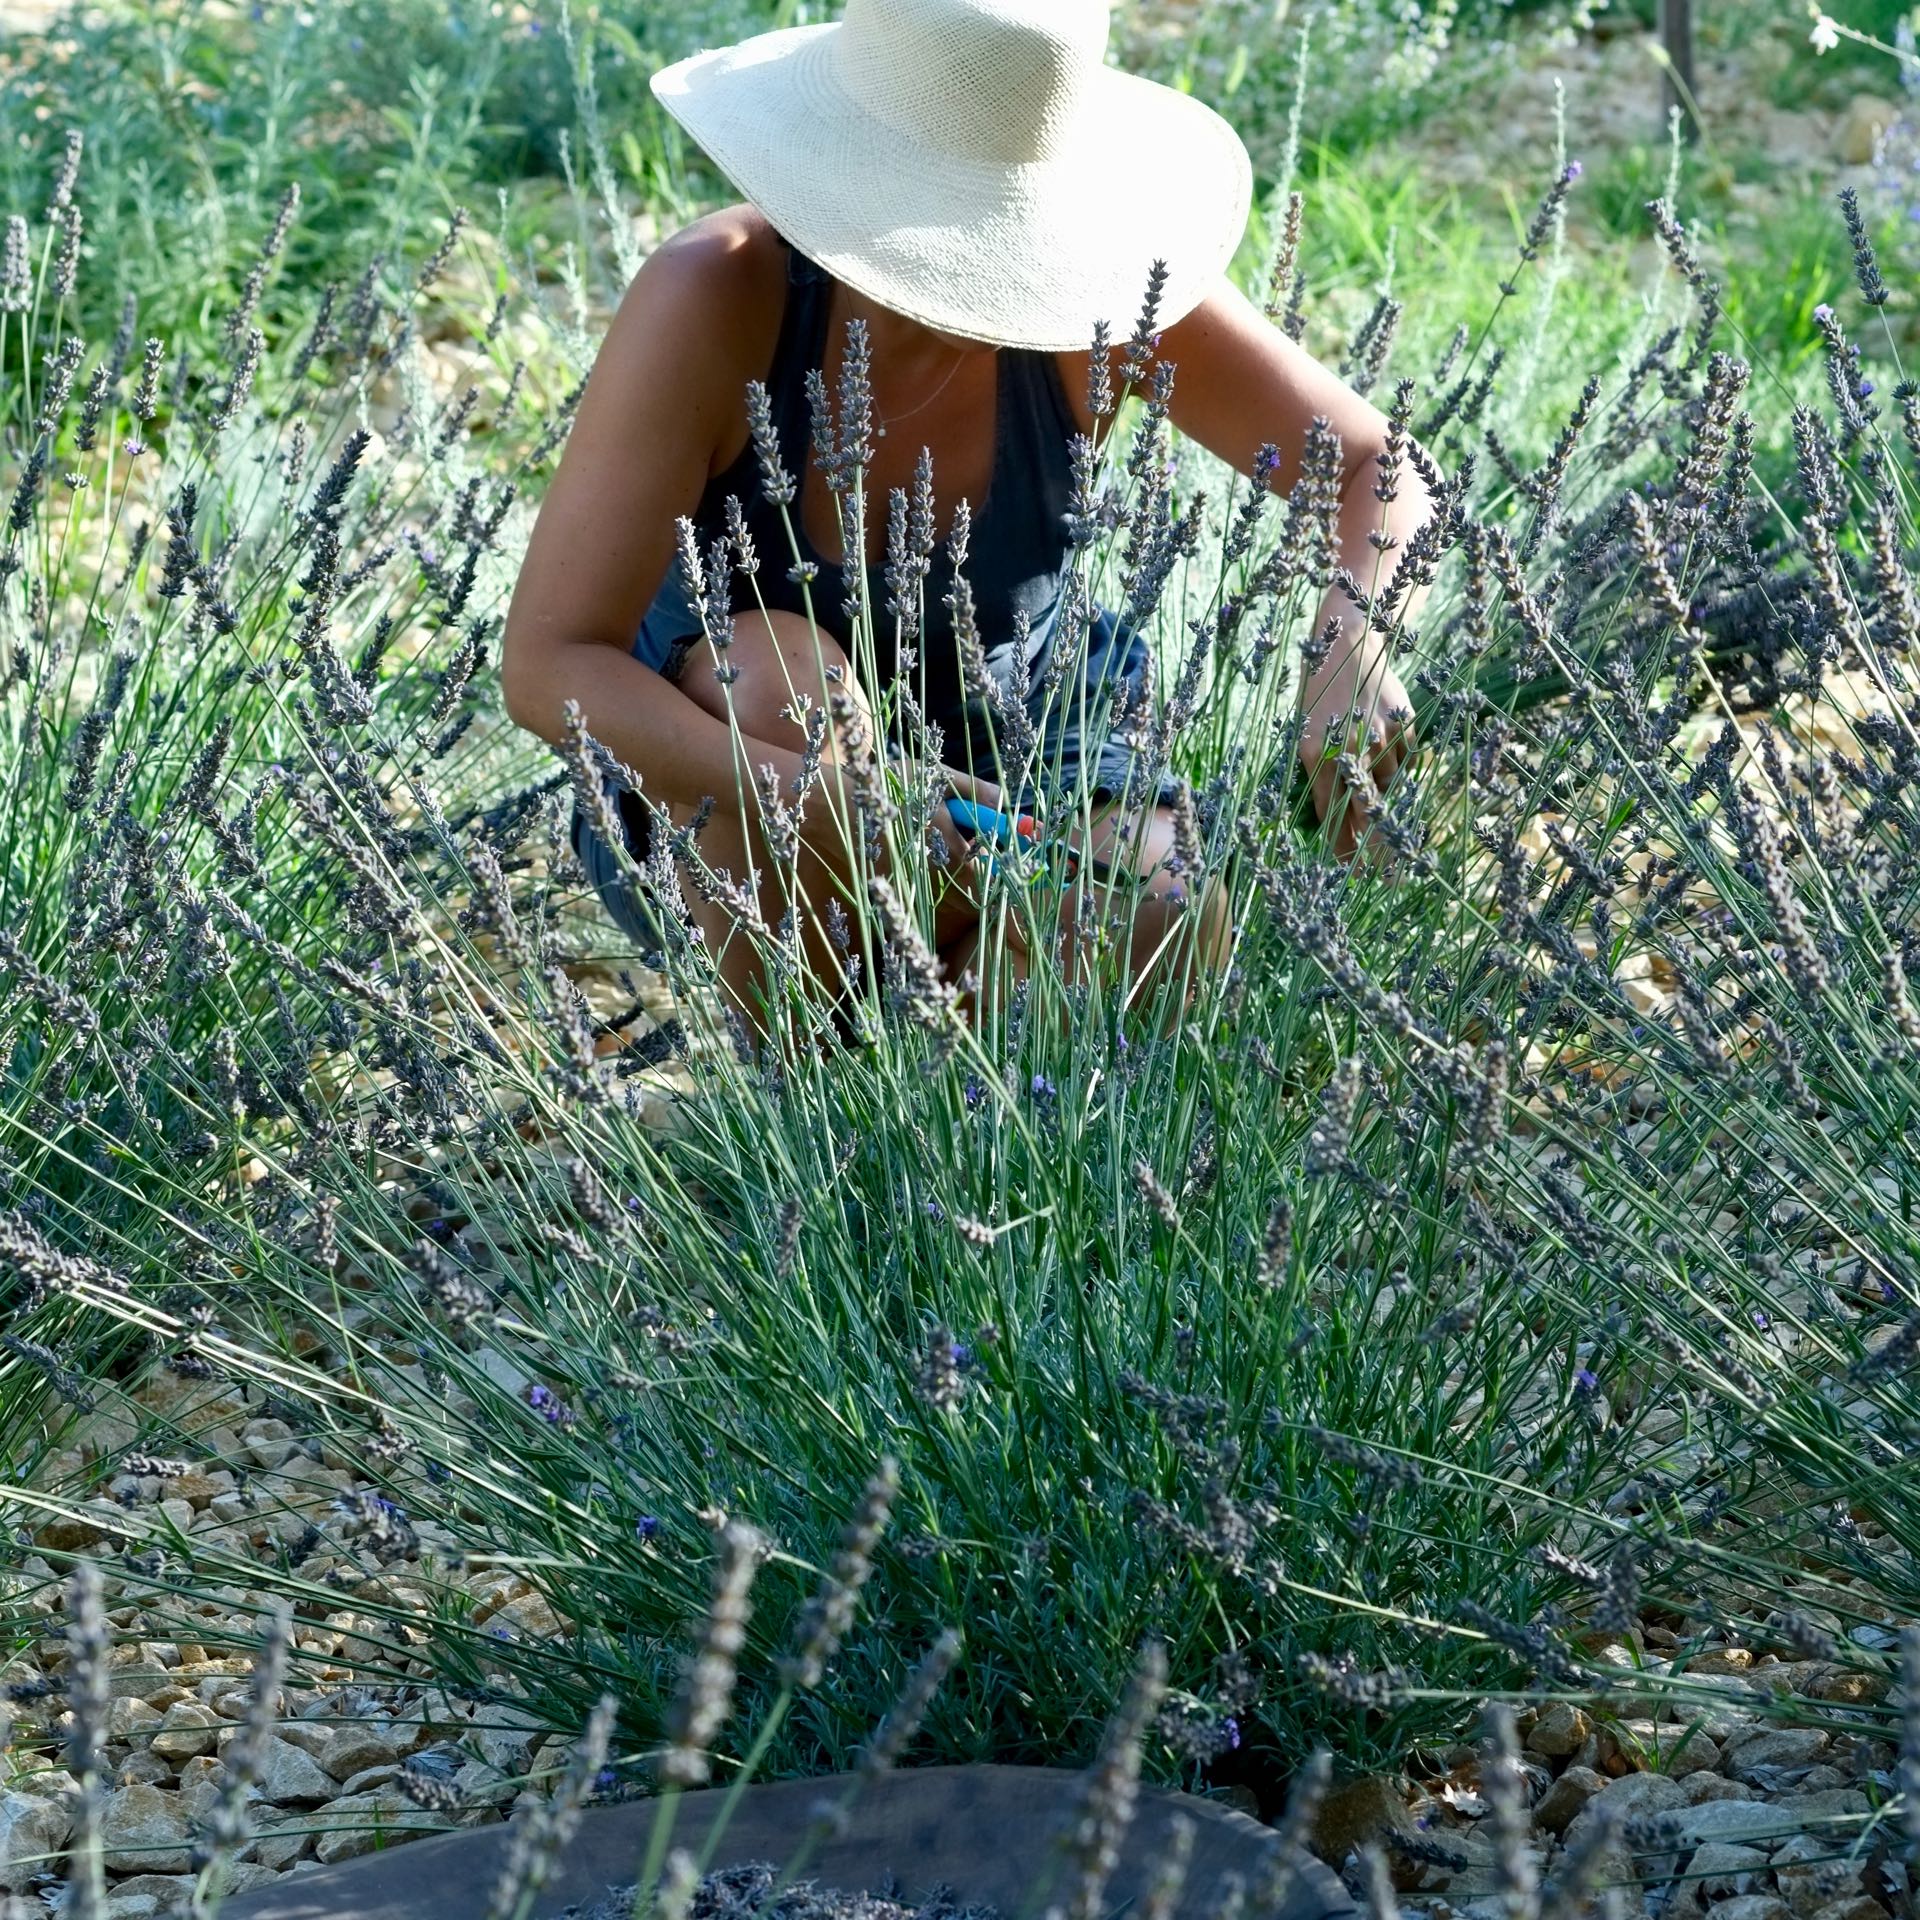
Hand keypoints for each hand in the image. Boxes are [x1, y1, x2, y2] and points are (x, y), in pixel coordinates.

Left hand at [1297, 659, 1415, 863]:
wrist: (1346, 646)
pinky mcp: (1405, 727)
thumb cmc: (1318, 696)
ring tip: (1378, 784)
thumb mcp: (1307, 736)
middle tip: (1383, 875)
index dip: (1342, 847)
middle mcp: (1350, 748)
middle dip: (1375, 847)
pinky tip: (1387, 752)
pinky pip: (1405, 763)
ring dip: (1386, 796)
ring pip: (1390, 787)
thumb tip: (1340, 823)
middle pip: (1366, 812)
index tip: (1351, 872)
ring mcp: (1380, 737)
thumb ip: (1322, 776)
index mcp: (1317, 755)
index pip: (1331, 815)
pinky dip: (1398, 767)